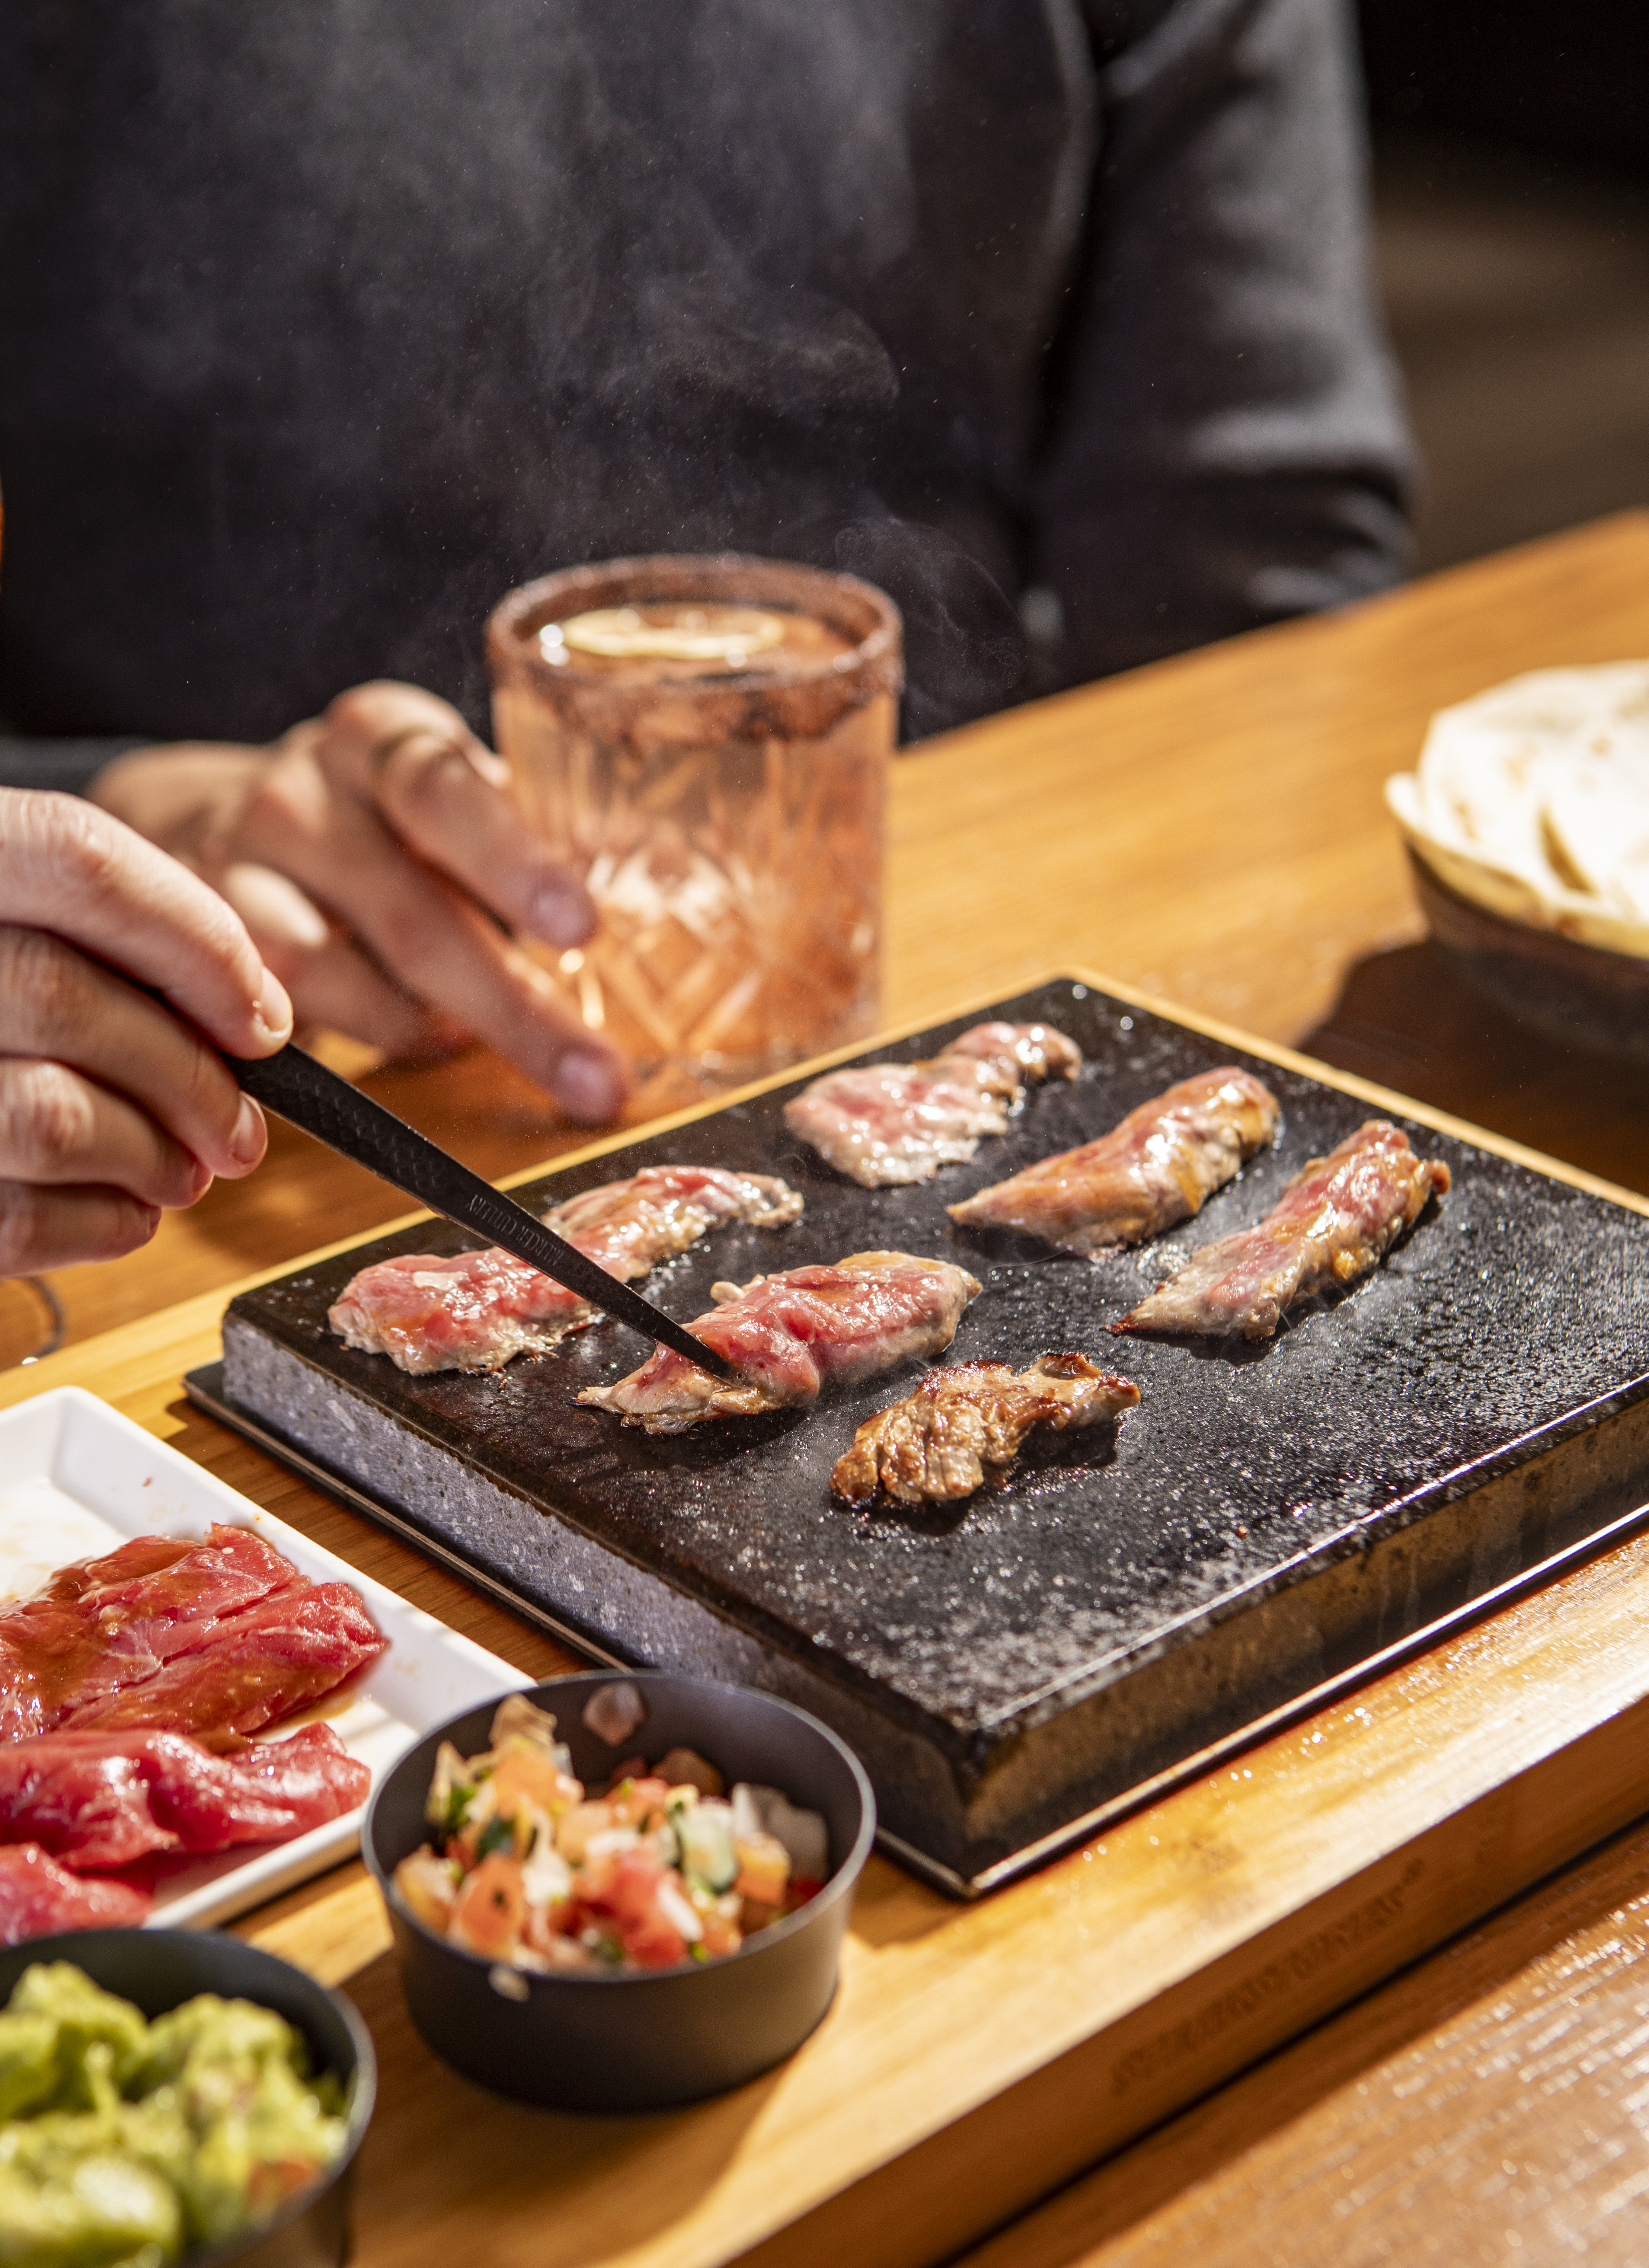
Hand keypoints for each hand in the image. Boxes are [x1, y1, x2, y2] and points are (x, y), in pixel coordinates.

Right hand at [0, 789, 292, 1274]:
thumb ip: (131, 950)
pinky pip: (21, 1219)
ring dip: (153, 1159)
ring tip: (184, 1170)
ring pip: (52, 1117)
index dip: (195, 942)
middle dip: (188, 1078)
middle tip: (238, 1128)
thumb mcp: (46, 937)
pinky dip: (105, 1223)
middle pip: (65, 996)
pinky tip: (123, 1205)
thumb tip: (256, 1017)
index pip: (80, 861)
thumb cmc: (15, 1009)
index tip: (260, 1019)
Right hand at [89, 681, 628, 1122]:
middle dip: (511, 1005)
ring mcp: (243, 858)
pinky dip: (359, 1030)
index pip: (450, 793)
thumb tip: (651, 926)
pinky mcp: (204, 929)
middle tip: (593, 1074)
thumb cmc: (381, 820)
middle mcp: (306, 786)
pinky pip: (283, 1001)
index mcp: (385, 735)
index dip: (515, 861)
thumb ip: (516, 840)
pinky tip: (415, 1041)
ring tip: (486, 1053)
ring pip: (336, 968)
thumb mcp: (442, 799)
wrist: (220, 815)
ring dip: (427, 1033)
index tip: (582, 928)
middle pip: (412, 908)